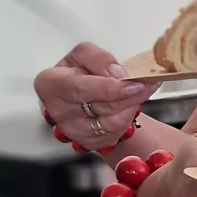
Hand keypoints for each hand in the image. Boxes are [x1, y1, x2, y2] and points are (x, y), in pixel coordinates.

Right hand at [34, 43, 157, 148]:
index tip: (134, 85)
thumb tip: (118, 75)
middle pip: (102, 107)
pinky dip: (128, 118)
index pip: (80, 89)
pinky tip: (128, 106)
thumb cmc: (80, 71)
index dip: (110, 88)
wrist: (85, 92)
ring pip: (113, 123)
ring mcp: (72, 130)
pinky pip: (116, 134)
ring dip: (131, 107)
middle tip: (147, 85)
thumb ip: (100, 59)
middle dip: (130, 96)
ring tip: (138, 92)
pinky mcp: (88, 142)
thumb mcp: (86, 54)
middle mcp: (57, 110)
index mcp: (50, 83)